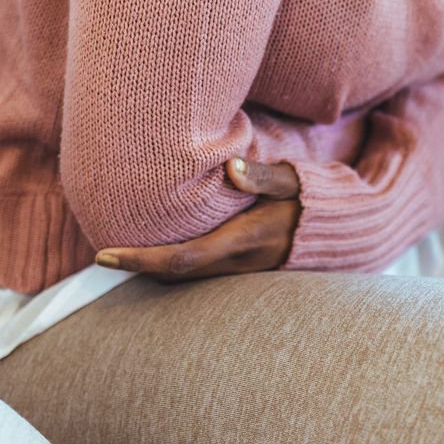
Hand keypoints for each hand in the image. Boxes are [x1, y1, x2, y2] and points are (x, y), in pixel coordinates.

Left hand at [94, 158, 300, 281]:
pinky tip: (161, 247)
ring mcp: (241, 272)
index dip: (140, 260)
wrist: (342, 233)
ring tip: (122, 250)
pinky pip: (200, 274)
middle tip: (102, 253)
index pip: (181, 259)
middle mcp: (238, 264)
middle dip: (137, 267)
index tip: (104, 255)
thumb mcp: (293, 181)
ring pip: (186, 278)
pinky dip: (174, 265)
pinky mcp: (243, 271)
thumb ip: (263, 175)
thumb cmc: (313, 201)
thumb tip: (230, 166)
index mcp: (243, 240)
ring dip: (154, 268)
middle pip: (175, 275)